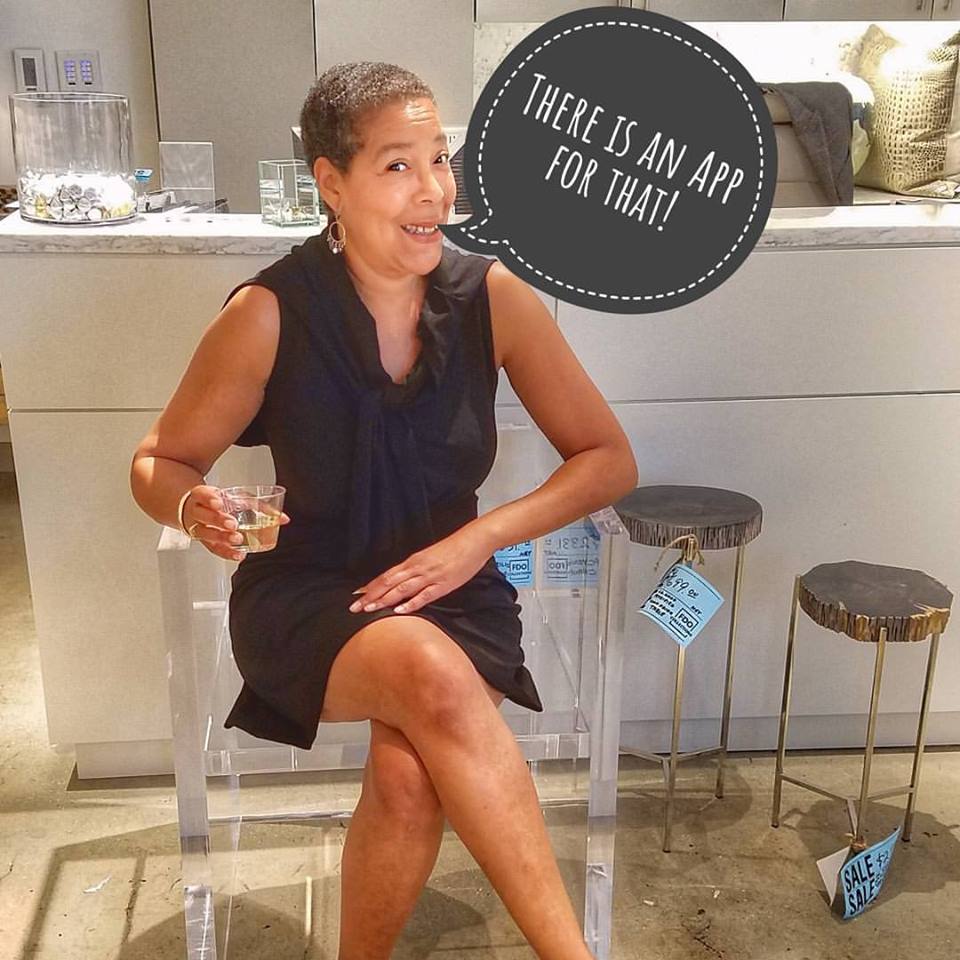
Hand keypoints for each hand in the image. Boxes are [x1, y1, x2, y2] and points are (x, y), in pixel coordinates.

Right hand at [182, 484, 290, 561]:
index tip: (220, 503)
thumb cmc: (222, 502)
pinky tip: (239, 555)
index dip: (210, 499)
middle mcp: (197, 511)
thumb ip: (260, 506)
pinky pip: (213, 548)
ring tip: (237, 539)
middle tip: (233, 524)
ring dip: (221, 538)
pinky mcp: (205, 541)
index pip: (202, 494)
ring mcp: (199, 527)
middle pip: (203, 515)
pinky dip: (226, 552)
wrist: (200, 509)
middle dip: (218, 520)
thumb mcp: (237, 498)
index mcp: (203, 495)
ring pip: (205, 533)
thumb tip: (284, 519)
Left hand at [348, 524, 492, 614]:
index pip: (387, 575)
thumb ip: (417, 569)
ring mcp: (430, 576)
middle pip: (388, 583)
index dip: (371, 586)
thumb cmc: (453, 549)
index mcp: (413, 561)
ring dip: (384, 600)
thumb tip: (403, 581)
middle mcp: (417, 568)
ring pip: (401, 589)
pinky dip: (410, 604)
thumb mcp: (430, 557)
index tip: (356, 595)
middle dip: (370, 596)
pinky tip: (399, 611)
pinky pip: (424, 596)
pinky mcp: (443, 584)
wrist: (473, 540)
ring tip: (369, 609)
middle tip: (354, 607)